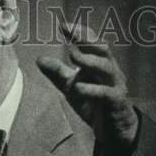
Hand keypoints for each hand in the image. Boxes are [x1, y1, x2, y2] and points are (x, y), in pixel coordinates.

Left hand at [36, 23, 138, 155]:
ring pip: (106, 69)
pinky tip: (77, 88)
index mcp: (101, 63)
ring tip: (73, 57)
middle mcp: (110, 70)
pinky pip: (106, 94)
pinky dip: (92, 90)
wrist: (113, 130)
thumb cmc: (94, 103)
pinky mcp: (116, 103)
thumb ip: (58, 73)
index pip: (92, 43)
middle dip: (86, 40)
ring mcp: (115, 86)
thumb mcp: (72, 87)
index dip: (80, 33)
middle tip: (70, 33)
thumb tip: (39, 59)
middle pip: (102, 49)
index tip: (63, 25)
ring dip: (89, 61)